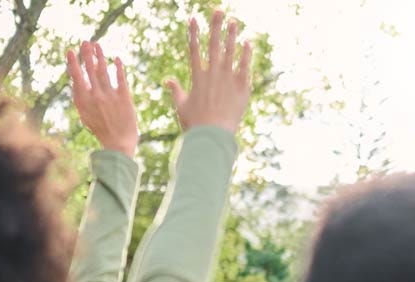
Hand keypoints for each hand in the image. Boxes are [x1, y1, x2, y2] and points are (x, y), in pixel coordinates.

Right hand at [66, 42, 138, 156]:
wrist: (118, 144)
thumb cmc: (101, 130)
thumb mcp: (85, 115)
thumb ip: (81, 98)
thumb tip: (76, 81)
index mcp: (83, 101)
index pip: (76, 77)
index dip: (74, 63)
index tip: (71, 51)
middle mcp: (95, 96)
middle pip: (90, 70)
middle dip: (87, 54)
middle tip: (86, 41)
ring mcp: (110, 96)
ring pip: (104, 71)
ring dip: (100, 56)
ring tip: (98, 45)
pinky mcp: (124, 98)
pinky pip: (121, 78)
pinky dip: (118, 68)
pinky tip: (116, 58)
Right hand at [166, 11, 252, 133]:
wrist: (213, 136)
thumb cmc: (195, 124)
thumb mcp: (181, 106)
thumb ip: (175, 90)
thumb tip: (167, 79)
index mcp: (197, 76)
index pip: (194, 49)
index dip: (193, 33)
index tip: (193, 18)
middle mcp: (213, 73)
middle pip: (214, 44)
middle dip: (216, 25)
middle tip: (218, 10)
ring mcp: (228, 78)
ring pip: (230, 51)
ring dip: (232, 35)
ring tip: (234, 21)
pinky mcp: (241, 86)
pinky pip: (245, 66)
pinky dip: (246, 54)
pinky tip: (247, 43)